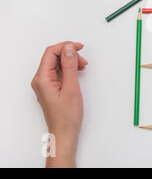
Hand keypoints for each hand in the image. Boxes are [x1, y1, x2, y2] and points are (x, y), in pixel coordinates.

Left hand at [31, 41, 87, 166]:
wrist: (64, 133)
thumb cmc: (66, 116)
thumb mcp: (71, 87)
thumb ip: (69, 66)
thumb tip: (69, 49)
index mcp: (42, 78)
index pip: (51, 53)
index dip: (65, 46)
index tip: (79, 47)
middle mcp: (40, 80)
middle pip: (53, 57)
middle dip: (69, 54)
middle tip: (83, 60)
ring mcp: (45, 84)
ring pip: (56, 63)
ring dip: (70, 61)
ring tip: (82, 67)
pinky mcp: (50, 87)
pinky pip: (58, 71)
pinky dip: (68, 69)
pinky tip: (77, 72)